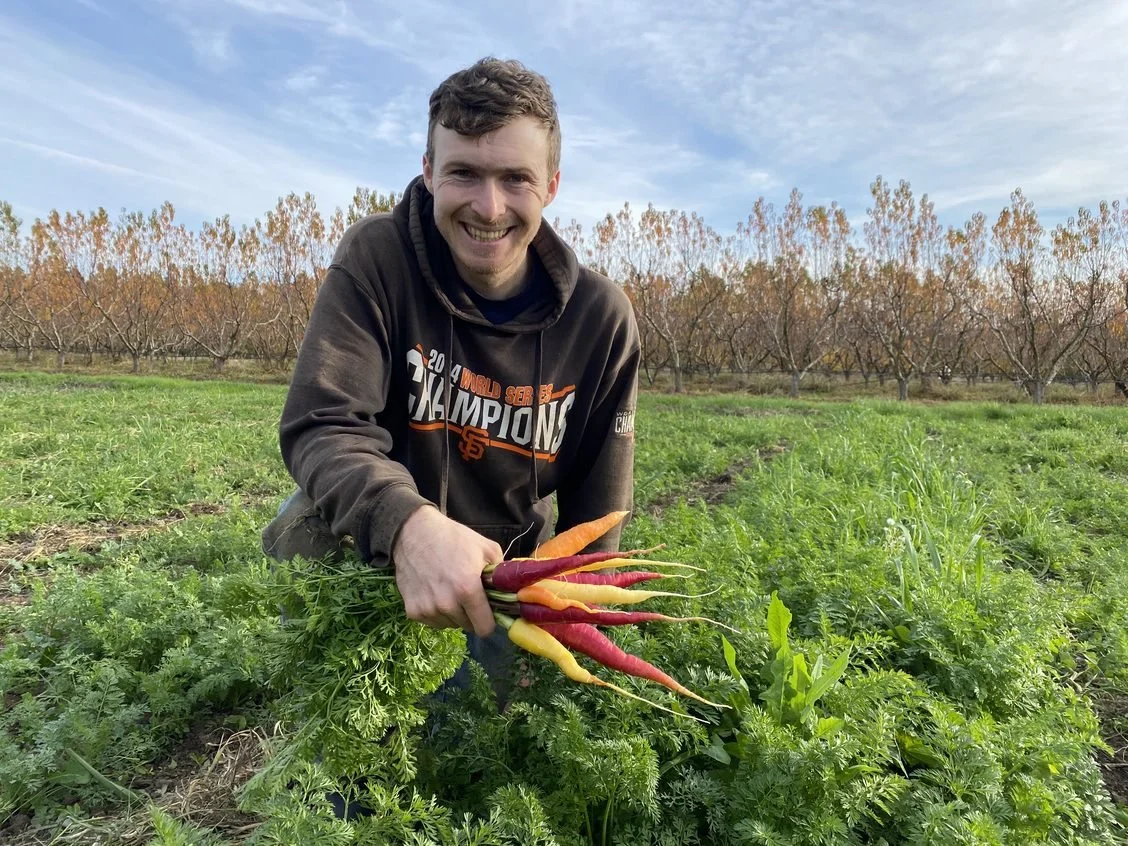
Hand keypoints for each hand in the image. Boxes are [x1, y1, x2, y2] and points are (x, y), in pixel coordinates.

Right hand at [392, 505, 500, 636]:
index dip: (489, 621)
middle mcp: (446, 604)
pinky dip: (436, 612)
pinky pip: (433, 621)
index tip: (488, 612)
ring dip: (453, 613)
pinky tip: (434, 592)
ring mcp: (428, 609)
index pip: (485, 628)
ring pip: (450, 624)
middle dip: (471, 614)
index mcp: (467, 589)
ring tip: (449, 590)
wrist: (412, 532)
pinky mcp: (413, 611)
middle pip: (468, 626)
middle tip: (467, 594)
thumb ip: (502, 572)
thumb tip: (513, 590)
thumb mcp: (486, 548)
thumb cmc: (452, 538)